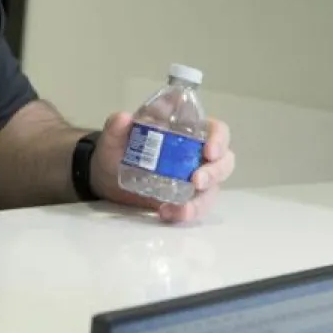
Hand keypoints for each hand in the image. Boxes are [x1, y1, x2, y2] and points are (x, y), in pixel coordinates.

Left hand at [90, 114, 234, 223]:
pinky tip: (166, 213)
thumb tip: (124, 118)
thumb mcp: (114, 136)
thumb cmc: (119, 149)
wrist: (108, 178)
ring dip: (201, 201)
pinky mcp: (188, 200)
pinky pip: (197, 208)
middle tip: (197, 181)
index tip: (208, 151)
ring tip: (180, 209)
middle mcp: (198, 155)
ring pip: (214, 190)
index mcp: (188, 131)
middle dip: (215, 173)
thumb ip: (117, 126)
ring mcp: (195, 179)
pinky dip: (185, 214)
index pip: (216, 130)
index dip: (219, 139)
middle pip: (224, 162)